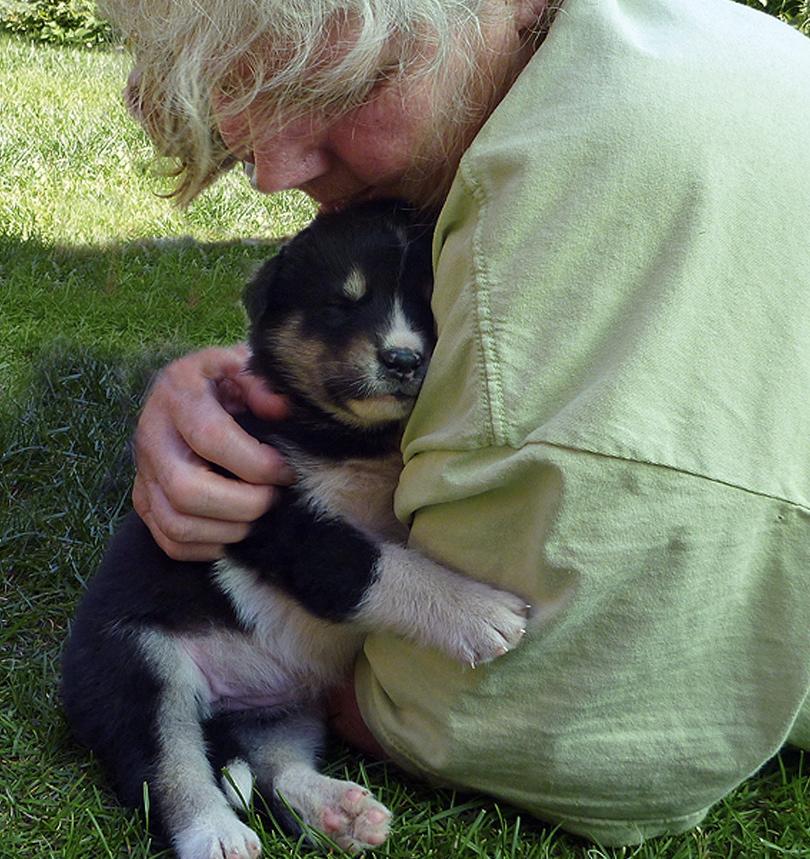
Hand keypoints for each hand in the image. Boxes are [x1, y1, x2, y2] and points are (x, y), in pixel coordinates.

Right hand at [132, 344, 293, 560]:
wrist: (187, 390)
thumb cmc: (224, 379)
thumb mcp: (241, 363)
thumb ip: (261, 381)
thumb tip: (279, 409)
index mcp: (177, 392)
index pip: (211, 439)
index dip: (256, 463)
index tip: (286, 471)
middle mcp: (151, 434)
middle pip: (187, 491)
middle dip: (243, 505)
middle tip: (273, 498)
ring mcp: (142, 472)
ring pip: (177, 524)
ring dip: (229, 531)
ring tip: (259, 516)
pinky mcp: (142, 500)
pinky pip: (169, 542)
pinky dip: (208, 547)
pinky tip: (236, 530)